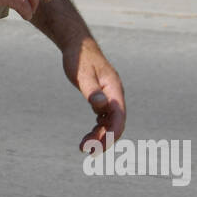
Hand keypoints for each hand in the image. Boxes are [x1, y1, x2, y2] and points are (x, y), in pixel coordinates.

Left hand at [63, 37, 125, 151]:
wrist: (77, 44)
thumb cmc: (79, 58)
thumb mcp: (83, 75)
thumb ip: (92, 91)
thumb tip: (101, 107)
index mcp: (114, 90)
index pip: (119, 117)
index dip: (113, 134)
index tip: (100, 147)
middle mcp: (115, 95)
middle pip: (115, 123)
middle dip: (104, 139)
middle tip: (87, 151)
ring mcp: (109, 97)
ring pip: (109, 122)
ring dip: (100, 135)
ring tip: (84, 146)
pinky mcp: (102, 97)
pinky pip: (104, 117)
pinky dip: (98, 128)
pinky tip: (90, 135)